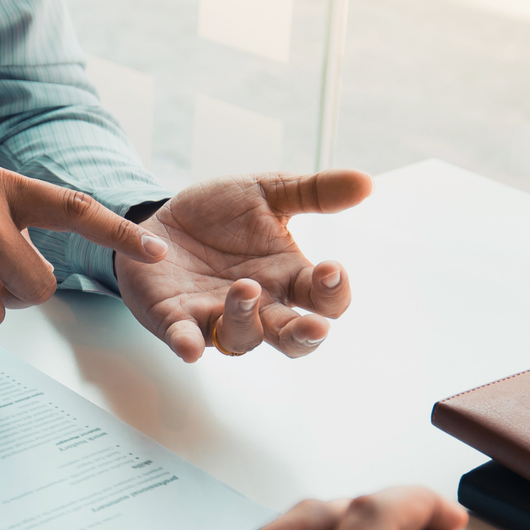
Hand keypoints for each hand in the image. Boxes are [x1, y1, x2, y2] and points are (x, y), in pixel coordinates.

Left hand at [114, 171, 371, 360]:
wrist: (163, 218)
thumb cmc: (221, 216)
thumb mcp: (267, 193)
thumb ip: (314, 192)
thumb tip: (366, 182)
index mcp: (288, 278)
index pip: (325, 300)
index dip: (334, 292)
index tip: (331, 269)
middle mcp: (259, 307)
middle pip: (292, 340)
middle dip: (306, 336)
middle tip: (315, 325)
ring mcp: (217, 316)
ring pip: (242, 340)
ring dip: (246, 320)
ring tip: (244, 288)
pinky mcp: (176, 319)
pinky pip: (185, 339)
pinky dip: (189, 344)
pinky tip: (191, 347)